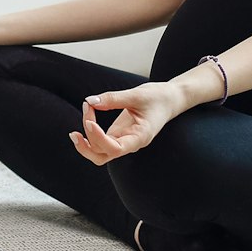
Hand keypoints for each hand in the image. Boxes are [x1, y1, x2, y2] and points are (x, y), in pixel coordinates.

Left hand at [70, 81, 186, 163]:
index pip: (116, 149)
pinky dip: (90, 129)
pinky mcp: (116, 134)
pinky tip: (88, 113)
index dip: (99, 139)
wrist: (168, 99)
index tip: (90, 122)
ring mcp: (122, 140)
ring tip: (87, 108)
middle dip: (86, 143)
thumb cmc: (158, 98)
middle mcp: (129, 143)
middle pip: (102, 155)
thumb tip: (91, 101)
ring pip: (98, 150)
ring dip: (86, 134)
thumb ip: (113, 98)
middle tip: (83, 117)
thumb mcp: (137, 94)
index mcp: (139, 138)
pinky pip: (99, 139)